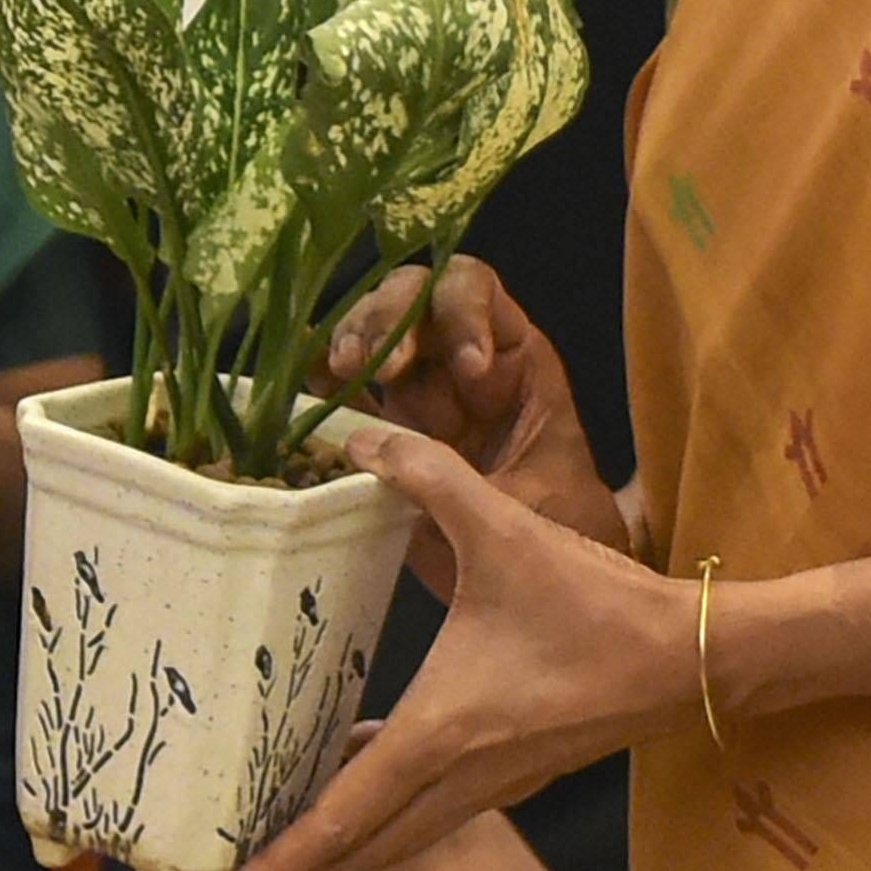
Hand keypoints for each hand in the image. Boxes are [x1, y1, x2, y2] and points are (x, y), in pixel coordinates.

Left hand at [222, 426, 697, 870]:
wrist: (691, 657)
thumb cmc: (600, 605)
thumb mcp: (509, 530)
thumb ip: (432, 477)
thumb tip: (361, 437)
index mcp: (441, 733)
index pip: (344, 816)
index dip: (283, 857)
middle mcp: (459, 777)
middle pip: (362, 853)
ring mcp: (491, 786)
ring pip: (399, 840)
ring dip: (341, 852)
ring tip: (282, 846)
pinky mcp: (515, 776)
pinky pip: (430, 814)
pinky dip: (385, 815)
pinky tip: (360, 768)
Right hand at [321, 263, 623, 547]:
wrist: (541, 577)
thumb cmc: (555, 526)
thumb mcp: (524, 503)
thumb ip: (458, 480)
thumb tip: (376, 449)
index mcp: (512, 355)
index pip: (479, 293)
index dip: (463, 313)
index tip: (468, 368)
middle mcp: (456, 357)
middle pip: (414, 296)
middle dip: (394, 318)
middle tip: (385, 366)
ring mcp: (415, 387)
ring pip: (372, 330)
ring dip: (353, 340)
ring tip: (344, 370)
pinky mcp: (380, 425)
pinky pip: (340, 387)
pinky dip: (320, 379)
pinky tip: (315, 385)